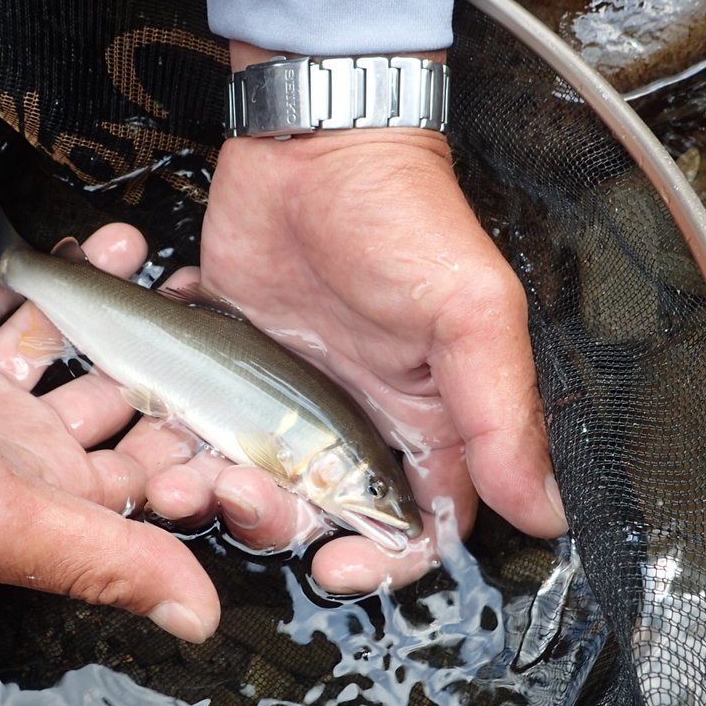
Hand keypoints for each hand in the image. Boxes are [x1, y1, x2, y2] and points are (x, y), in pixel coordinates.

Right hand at [0, 226, 219, 641]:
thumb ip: (109, 561)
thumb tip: (204, 620)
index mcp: (45, 510)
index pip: (151, 484)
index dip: (202, 444)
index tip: (249, 391)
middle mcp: (18, 463)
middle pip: (115, 411)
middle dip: (163, 359)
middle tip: (206, 301)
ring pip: (60, 354)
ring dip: (104, 309)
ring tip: (143, 255)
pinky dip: (31, 288)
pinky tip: (72, 251)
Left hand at [147, 49, 566, 592]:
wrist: (313, 141)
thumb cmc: (405, 217)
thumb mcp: (471, 313)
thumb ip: (502, 414)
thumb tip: (544, 511)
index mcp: (425, 425)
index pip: (414, 527)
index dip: (381, 561)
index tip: (339, 565)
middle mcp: (356, 425)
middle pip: (319, 518)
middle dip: (278, 526)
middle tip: (241, 496)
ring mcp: (287, 403)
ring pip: (251, 486)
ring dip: (214, 496)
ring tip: (180, 477)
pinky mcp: (229, 373)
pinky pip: (199, 434)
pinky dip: (176, 448)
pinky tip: (161, 438)